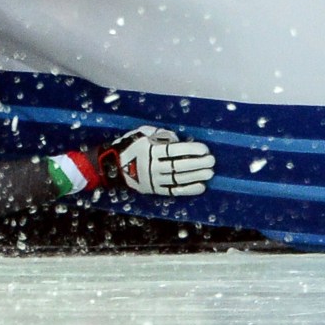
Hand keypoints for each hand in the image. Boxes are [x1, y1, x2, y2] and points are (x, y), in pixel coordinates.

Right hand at [100, 126, 215, 196]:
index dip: (191, 150)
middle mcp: (152, 166)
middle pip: (179, 165)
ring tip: (210, 173)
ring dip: (196, 176)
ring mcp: (154, 180)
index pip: (174, 150)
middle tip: (212, 161)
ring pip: (178, 179)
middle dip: (198, 164)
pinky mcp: (155, 190)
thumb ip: (160, 134)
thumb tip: (178, 139)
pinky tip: (201, 186)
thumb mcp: (142, 133)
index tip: (205, 149)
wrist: (113, 167)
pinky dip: (188, 189)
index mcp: (150, 150)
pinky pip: (174, 191)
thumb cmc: (131, 145)